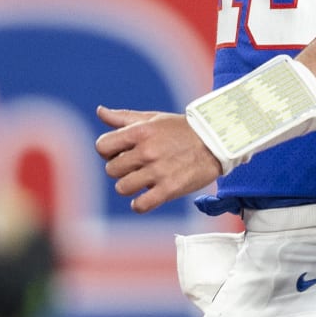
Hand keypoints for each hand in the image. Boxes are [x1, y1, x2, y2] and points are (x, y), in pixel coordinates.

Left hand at [94, 106, 221, 213]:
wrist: (215, 142)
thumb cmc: (181, 129)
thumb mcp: (153, 118)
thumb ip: (123, 118)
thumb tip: (100, 111)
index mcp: (141, 131)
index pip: (102, 146)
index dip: (107, 151)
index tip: (120, 153)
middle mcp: (147, 151)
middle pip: (111, 169)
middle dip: (120, 170)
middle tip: (135, 167)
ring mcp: (158, 171)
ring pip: (123, 188)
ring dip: (130, 187)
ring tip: (142, 181)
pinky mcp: (169, 189)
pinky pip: (141, 205)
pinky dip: (140, 205)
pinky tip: (146, 197)